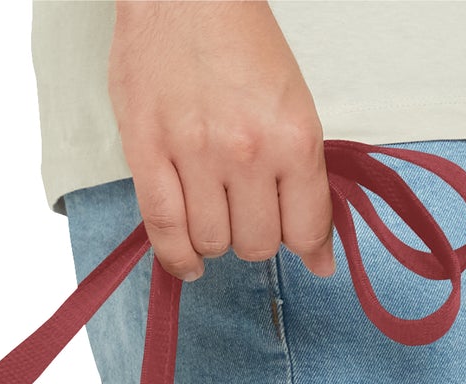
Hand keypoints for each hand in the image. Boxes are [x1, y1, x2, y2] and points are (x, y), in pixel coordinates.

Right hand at [107, 0, 332, 281]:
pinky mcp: (148, 156)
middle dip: (256, 237)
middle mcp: (247, 152)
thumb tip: (317, 252)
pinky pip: (164, 232)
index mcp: (293, 135)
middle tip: (249, 213)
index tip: (306, 251)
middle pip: (258, 243)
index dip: (308, 247)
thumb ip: (304, 176)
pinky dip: (179, 259)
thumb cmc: (238, 40)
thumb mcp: (293, 101)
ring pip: (213, 243)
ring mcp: (195, 157)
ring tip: (214, 214)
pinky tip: (190, 261)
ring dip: (216, 239)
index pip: (307, 227)